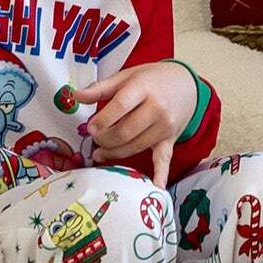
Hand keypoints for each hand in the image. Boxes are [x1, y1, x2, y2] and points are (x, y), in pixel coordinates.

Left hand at [83, 61, 197, 188]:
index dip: (103, 120)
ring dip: (114, 153)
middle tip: (96, 139)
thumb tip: (76, 96)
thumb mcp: (127, 76)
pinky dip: (161, 173)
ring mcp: (165, 126)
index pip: (121, 106)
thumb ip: (101, 88)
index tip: (91, 127)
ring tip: (101, 152)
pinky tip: (156, 186)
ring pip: (134, 147)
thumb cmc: (152, 79)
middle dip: (104, 140)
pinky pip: (164, 158)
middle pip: (125, 132)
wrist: (186, 84)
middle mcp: (157, 108)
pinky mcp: (170, 140)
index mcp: (144, 88)